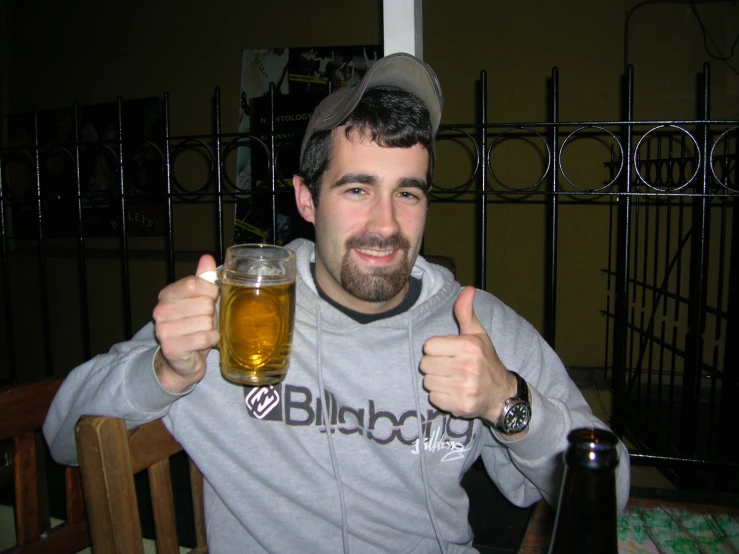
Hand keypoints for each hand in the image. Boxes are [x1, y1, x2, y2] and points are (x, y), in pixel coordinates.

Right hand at [152, 255, 219, 391]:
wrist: (182, 360)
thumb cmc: (193, 327)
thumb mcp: (198, 300)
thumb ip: (203, 279)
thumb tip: (207, 258)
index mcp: (167, 294)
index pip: (196, 283)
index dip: (211, 292)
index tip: (211, 300)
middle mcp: (161, 310)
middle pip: (204, 303)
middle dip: (212, 314)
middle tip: (204, 322)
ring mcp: (164, 330)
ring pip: (206, 321)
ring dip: (212, 328)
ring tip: (203, 332)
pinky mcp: (172, 347)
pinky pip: (205, 337)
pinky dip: (212, 340)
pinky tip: (206, 341)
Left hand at [420, 286, 516, 421]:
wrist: (501, 394)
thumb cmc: (486, 361)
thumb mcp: (478, 335)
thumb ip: (466, 313)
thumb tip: (467, 289)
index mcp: (469, 347)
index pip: (428, 346)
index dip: (436, 349)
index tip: (448, 352)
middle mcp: (467, 367)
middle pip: (425, 365)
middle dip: (434, 365)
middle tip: (449, 367)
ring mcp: (464, 388)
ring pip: (428, 382)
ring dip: (436, 381)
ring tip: (452, 380)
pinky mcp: (461, 406)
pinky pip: (434, 398)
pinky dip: (441, 397)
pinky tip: (454, 392)